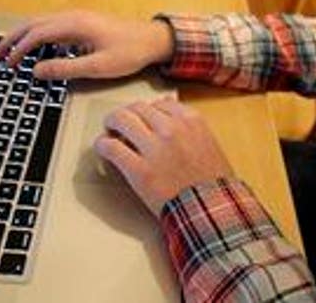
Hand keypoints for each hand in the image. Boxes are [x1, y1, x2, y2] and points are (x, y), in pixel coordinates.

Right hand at [0, 10, 174, 80]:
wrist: (153, 39)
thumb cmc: (130, 51)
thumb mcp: (97, 66)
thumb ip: (65, 68)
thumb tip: (37, 71)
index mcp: (74, 24)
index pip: (36, 34)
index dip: (18, 49)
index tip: (7, 63)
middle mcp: (73, 17)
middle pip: (33, 24)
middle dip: (13, 38)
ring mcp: (77, 18)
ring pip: (41, 23)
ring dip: (23, 36)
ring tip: (9, 51)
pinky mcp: (83, 23)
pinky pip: (52, 26)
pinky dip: (37, 35)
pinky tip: (36, 49)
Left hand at [96, 98, 233, 215]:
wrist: (211, 211)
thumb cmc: (212, 182)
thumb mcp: (208, 143)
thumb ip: (187, 124)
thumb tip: (164, 103)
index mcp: (191, 120)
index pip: (160, 103)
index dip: (148, 111)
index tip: (142, 119)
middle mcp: (171, 128)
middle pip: (138, 108)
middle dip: (128, 114)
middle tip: (120, 123)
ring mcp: (154, 148)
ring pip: (121, 119)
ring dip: (112, 123)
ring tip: (110, 131)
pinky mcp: (138, 170)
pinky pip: (111, 147)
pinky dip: (102, 145)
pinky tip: (103, 148)